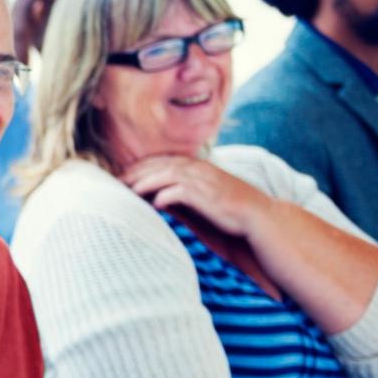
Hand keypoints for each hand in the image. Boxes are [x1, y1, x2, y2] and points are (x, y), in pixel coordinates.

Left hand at [122, 154, 275, 239]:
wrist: (260, 217)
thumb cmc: (228, 211)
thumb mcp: (201, 200)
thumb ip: (180, 196)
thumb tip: (154, 199)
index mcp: (197, 167)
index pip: (162, 160)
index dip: (140, 167)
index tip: (122, 176)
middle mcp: (199, 169)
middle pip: (160, 164)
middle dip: (136, 172)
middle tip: (117, 182)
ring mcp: (204, 181)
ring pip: (166, 174)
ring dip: (145, 182)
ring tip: (129, 191)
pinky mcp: (208, 195)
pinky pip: (180, 191)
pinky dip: (165, 196)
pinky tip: (155, 205)